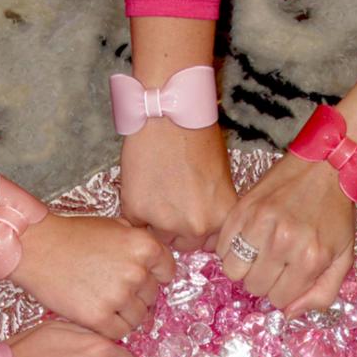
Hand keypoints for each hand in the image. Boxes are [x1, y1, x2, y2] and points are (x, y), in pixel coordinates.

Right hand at [13, 214, 174, 338]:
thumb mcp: (114, 227)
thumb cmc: (73, 236)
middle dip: (136, 295)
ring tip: (102, 299)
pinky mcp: (99, 316)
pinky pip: (119, 332)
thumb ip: (139, 245)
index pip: (167, 272)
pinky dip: (111, 327)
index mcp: (145, 246)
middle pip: (152, 296)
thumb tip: (157, 263)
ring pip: (138, 317)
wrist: (36, 247)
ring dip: (124, 313)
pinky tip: (96, 312)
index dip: (152, 275)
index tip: (136, 277)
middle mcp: (136, 271)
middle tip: (111, 287)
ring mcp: (118, 296)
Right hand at [120, 121, 236, 251]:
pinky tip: (143, 185)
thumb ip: (214, 211)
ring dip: (156, 221)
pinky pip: (135, 222)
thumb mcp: (221, 180)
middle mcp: (196, 227)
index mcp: (221, 219)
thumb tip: (204, 231)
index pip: (209, 245)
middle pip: (184, 244)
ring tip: (157, 191)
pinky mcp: (137, 211)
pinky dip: (136, 209)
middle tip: (172, 200)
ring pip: (158, 236)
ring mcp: (165, 222)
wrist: (169, 112)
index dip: (199, 231)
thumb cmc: (198, 137)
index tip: (192, 217)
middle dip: (178, 228)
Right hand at [216, 153, 355, 315]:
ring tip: (258, 254)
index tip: (289, 276)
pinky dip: (230, 249)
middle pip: (254, 287)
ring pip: (233, 271)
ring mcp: (259, 224)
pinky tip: (247, 241)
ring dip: (244, 268)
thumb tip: (289, 315)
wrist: (326, 165)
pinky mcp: (242, 208)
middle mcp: (283, 242)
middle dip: (264, 281)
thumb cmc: (336, 213)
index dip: (283, 292)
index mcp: (310, 258)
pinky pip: (221, 247)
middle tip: (274, 263)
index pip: (279, 299)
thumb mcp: (343, 257)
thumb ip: (322, 293)